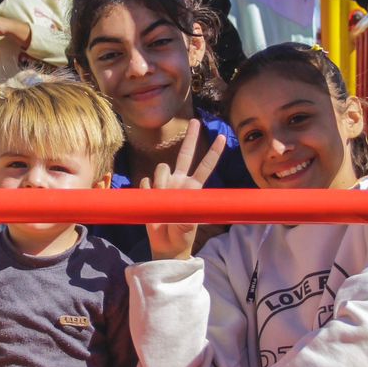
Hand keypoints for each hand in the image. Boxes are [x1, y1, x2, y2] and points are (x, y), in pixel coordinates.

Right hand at [142, 120, 227, 260]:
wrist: (166, 245)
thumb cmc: (181, 235)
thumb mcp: (188, 226)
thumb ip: (187, 217)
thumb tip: (185, 211)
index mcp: (193, 188)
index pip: (205, 167)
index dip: (213, 153)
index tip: (222, 138)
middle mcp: (180, 181)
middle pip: (185, 154)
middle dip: (191, 137)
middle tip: (195, 120)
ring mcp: (165, 184)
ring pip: (160, 168)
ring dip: (159, 181)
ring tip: (161, 200)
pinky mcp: (150, 190)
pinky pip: (145, 181)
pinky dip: (146, 191)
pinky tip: (150, 202)